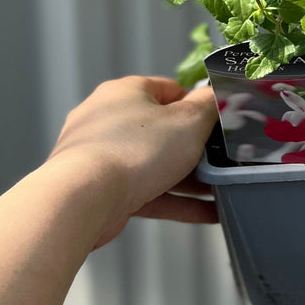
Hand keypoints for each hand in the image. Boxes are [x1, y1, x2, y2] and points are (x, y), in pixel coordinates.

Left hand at [46, 75, 218, 247]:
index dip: (197, 105)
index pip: (169, 90)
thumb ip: (210, 105)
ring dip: (189, 179)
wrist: (81, 201)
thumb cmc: (133, 150)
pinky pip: (147, 192)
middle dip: (195, 148)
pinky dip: (175, 201)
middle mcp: (110, 119)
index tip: (219, 122)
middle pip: (162, 129)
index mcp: (127, 92)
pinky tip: (207, 214)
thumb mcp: (188, 120)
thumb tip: (220, 94)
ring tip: (222, 190)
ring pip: (155, 164)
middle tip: (223, 159)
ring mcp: (102, 156)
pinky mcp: (101, 191)